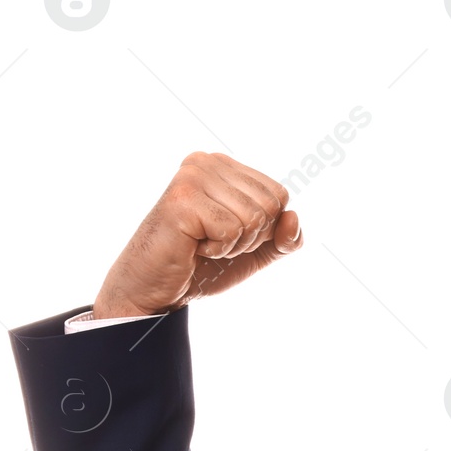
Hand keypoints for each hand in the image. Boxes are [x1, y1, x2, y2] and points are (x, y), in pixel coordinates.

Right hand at [91, 151, 301, 317]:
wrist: (157, 288)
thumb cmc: (202, 265)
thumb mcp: (255, 252)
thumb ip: (284, 238)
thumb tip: (292, 217)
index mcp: (224, 166)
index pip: (279, 195)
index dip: (265, 229)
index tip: (229, 233)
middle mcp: (207, 162)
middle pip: (271, 205)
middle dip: (251, 237)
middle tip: (215, 241)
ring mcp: (192, 178)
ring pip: (254, 218)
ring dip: (233, 245)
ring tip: (203, 244)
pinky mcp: (182, 200)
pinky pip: (232, 230)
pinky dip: (218, 250)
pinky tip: (194, 247)